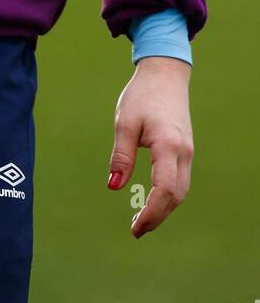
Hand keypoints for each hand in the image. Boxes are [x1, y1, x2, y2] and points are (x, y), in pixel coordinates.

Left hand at [106, 56, 192, 236]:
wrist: (165, 73)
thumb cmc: (142, 95)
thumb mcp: (124, 123)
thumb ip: (121, 156)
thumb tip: (114, 186)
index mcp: (168, 146)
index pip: (165, 191)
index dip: (152, 213)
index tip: (136, 228)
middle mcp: (183, 152)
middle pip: (176, 196)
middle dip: (158, 217)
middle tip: (136, 230)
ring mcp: (188, 151)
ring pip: (181, 190)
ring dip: (164, 208)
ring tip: (142, 219)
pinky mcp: (186, 149)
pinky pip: (180, 179)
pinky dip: (169, 195)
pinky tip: (153, 199)